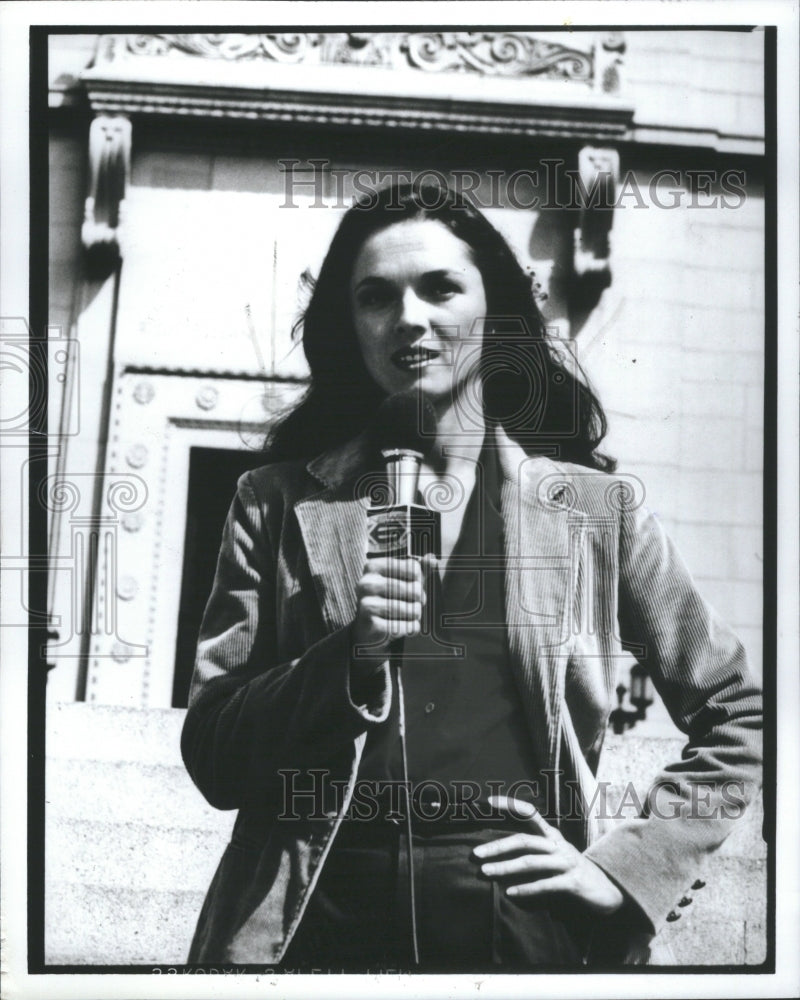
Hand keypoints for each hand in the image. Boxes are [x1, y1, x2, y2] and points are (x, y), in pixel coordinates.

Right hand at [352, 554, 433, 665]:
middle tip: (416, 604)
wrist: (367, 629)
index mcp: (373, 567)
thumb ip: (417, 570)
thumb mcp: (401, 581)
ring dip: (415, 615)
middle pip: (414, 589)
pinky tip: (404, 627)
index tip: (414, 586)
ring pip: (411, 609)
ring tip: (409, 616)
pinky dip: (410, 628)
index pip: (412, 567)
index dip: (419, 580)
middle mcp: (366, 583)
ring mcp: (366, 604)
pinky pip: (405, 626)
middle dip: (420, 599)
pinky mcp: (371, 624)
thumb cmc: (388, 600)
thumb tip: (432, 559)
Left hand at [473, 796, 623, 915]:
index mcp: (552, 836)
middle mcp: (558, 845)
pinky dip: (527, 888)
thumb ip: (535, 848)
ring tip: (486, 872)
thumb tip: (502, 848)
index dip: (511, 804)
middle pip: (524, 841)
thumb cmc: (572, 871)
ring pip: (531, 862)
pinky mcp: (573, 882)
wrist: (607, 890)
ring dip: (506, 867)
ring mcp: (567, 862)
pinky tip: (510, 892)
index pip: (530, 813)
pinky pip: (546, 885)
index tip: (489, 801)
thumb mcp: (556, 854)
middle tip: (476, 854)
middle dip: (498, 846)